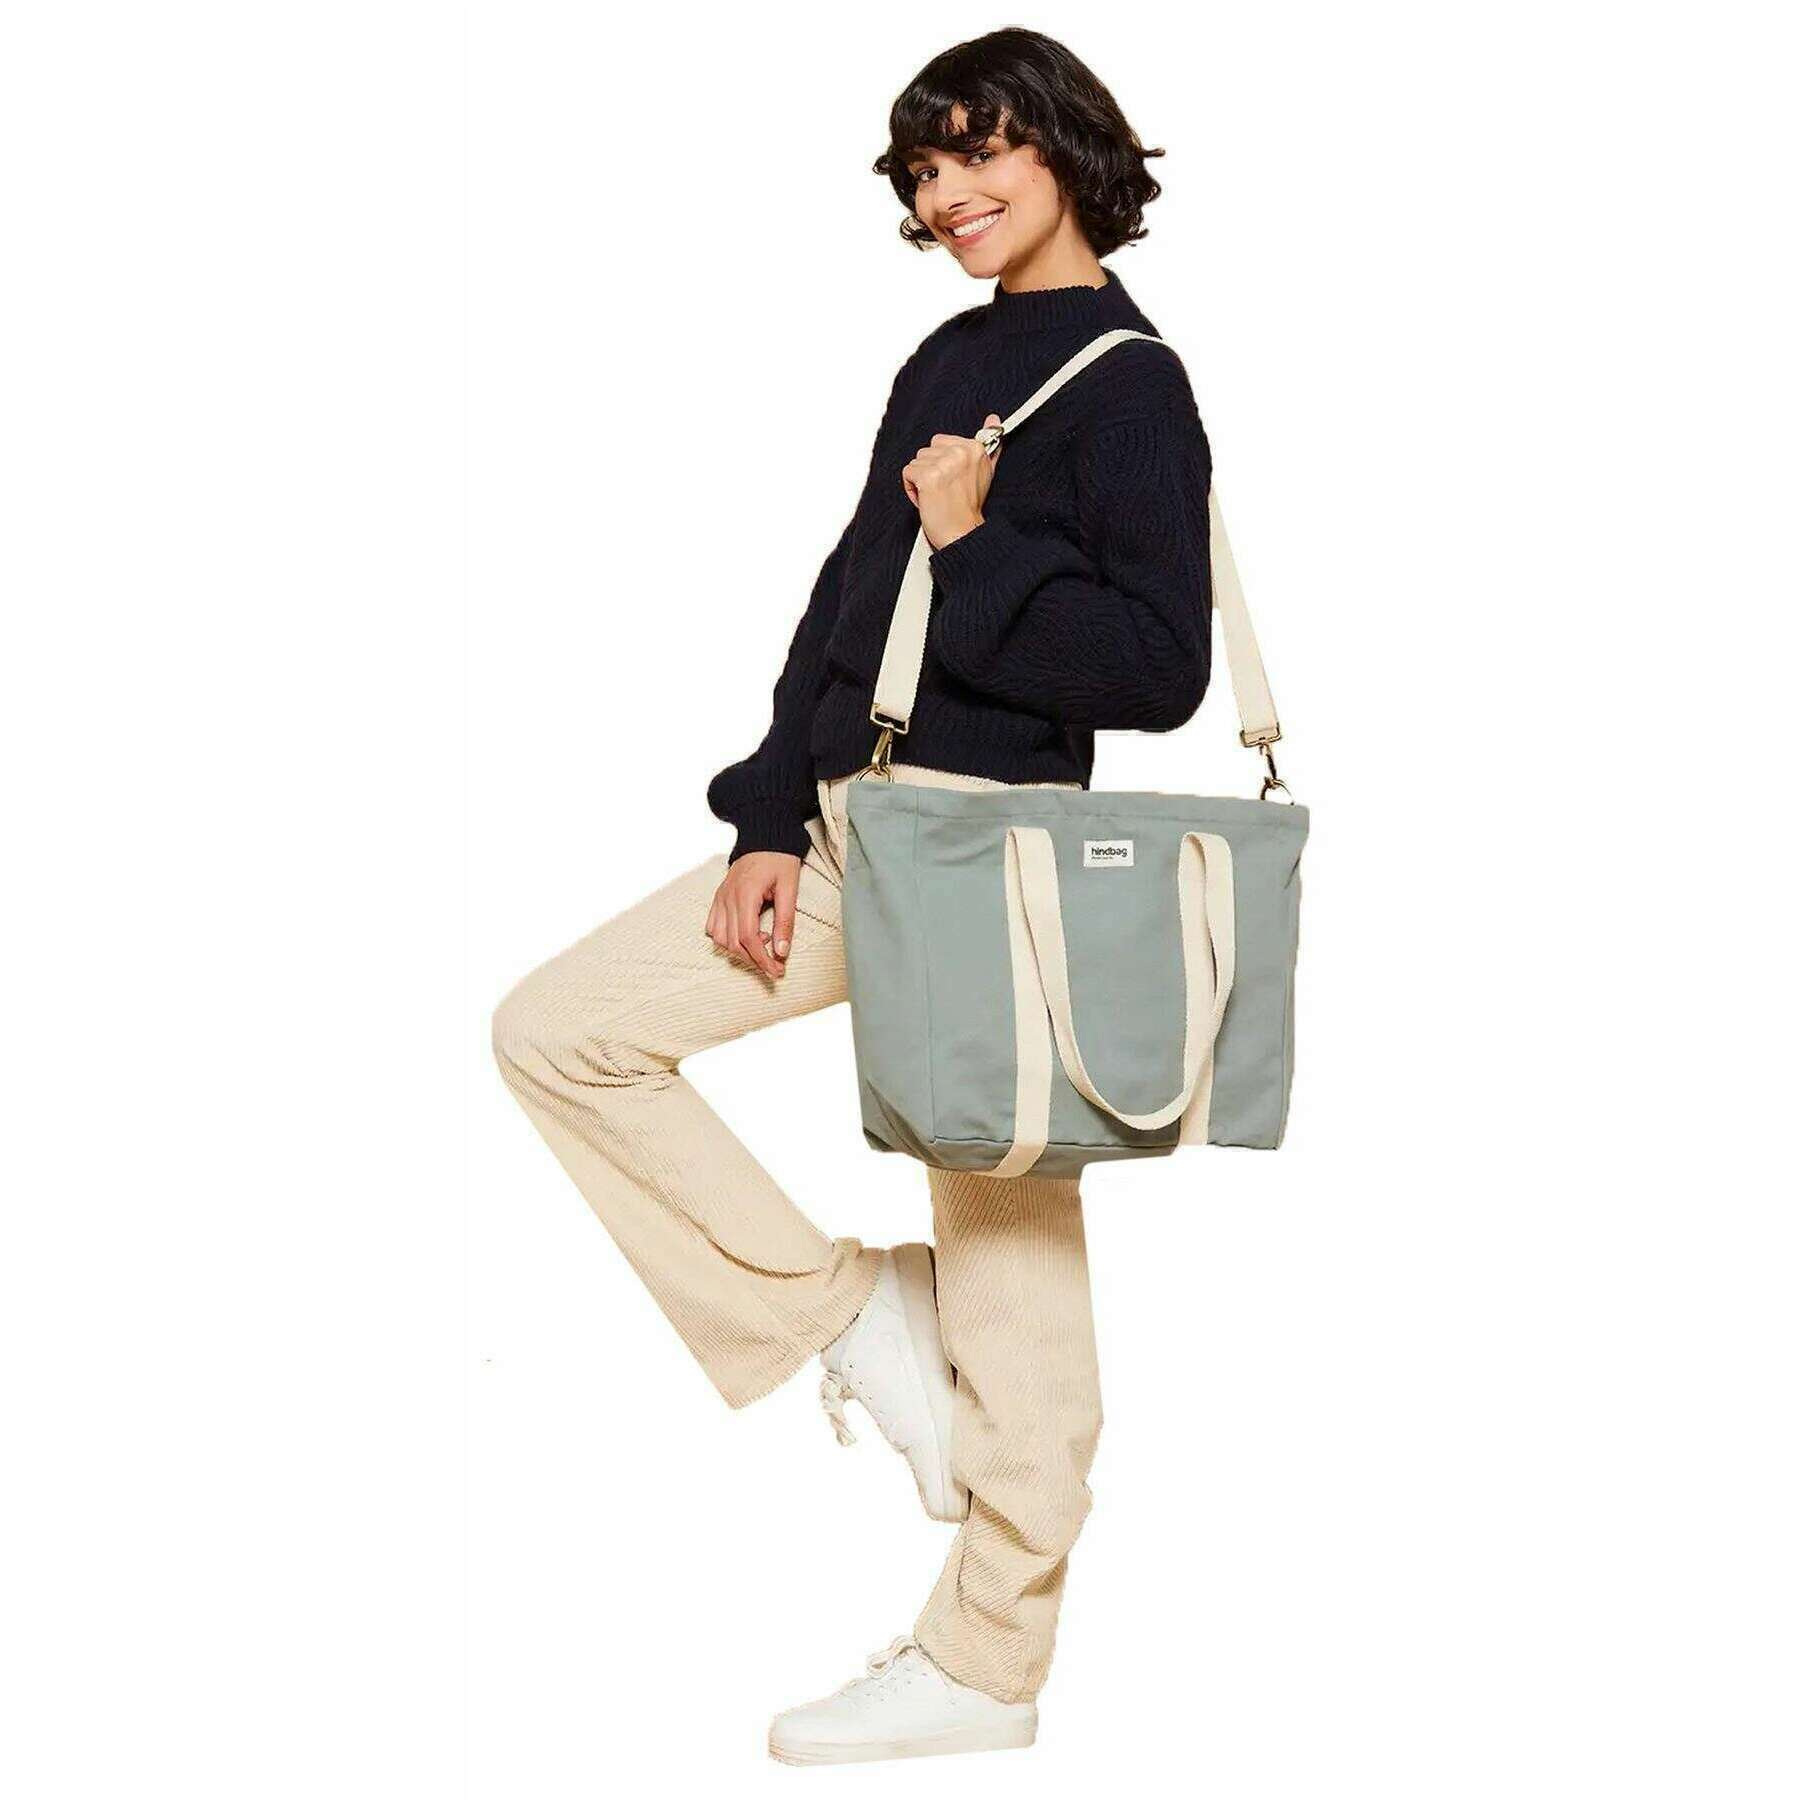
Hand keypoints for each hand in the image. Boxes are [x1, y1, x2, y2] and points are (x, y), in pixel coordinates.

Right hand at [705, 851, 802, 978]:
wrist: (765, 836)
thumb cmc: (779, 858)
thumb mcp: (789, 888)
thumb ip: (785, 921)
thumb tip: (782, 951)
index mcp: (745, 894)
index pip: (747, 938)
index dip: (762, 959)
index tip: (776, 970)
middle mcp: (727, 898)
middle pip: (733, 943)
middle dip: (754, 960)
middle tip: (774, 967)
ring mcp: (720, 898)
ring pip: (720, 939)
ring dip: (739, 951)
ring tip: (762, 945)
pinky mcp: (719, 898)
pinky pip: (713, 927)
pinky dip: (726, 939)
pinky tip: (744, 936)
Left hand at [902, 412, 1001, 548]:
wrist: (963, 534)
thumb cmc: (969, 507)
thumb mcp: (985, 471)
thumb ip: (989, 445)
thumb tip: (994, 419)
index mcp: (974, 447)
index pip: (940, 442)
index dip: (942, 462)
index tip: (952, 480)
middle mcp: (960, 452)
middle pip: (927, 450)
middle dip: (930, 470)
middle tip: (944, 490)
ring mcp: (943, 464)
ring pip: (916, 461)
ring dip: (921, 481)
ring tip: (936, 496)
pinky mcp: (928, 477)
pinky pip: (907, 473)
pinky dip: (912, 489)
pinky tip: (926, 499)